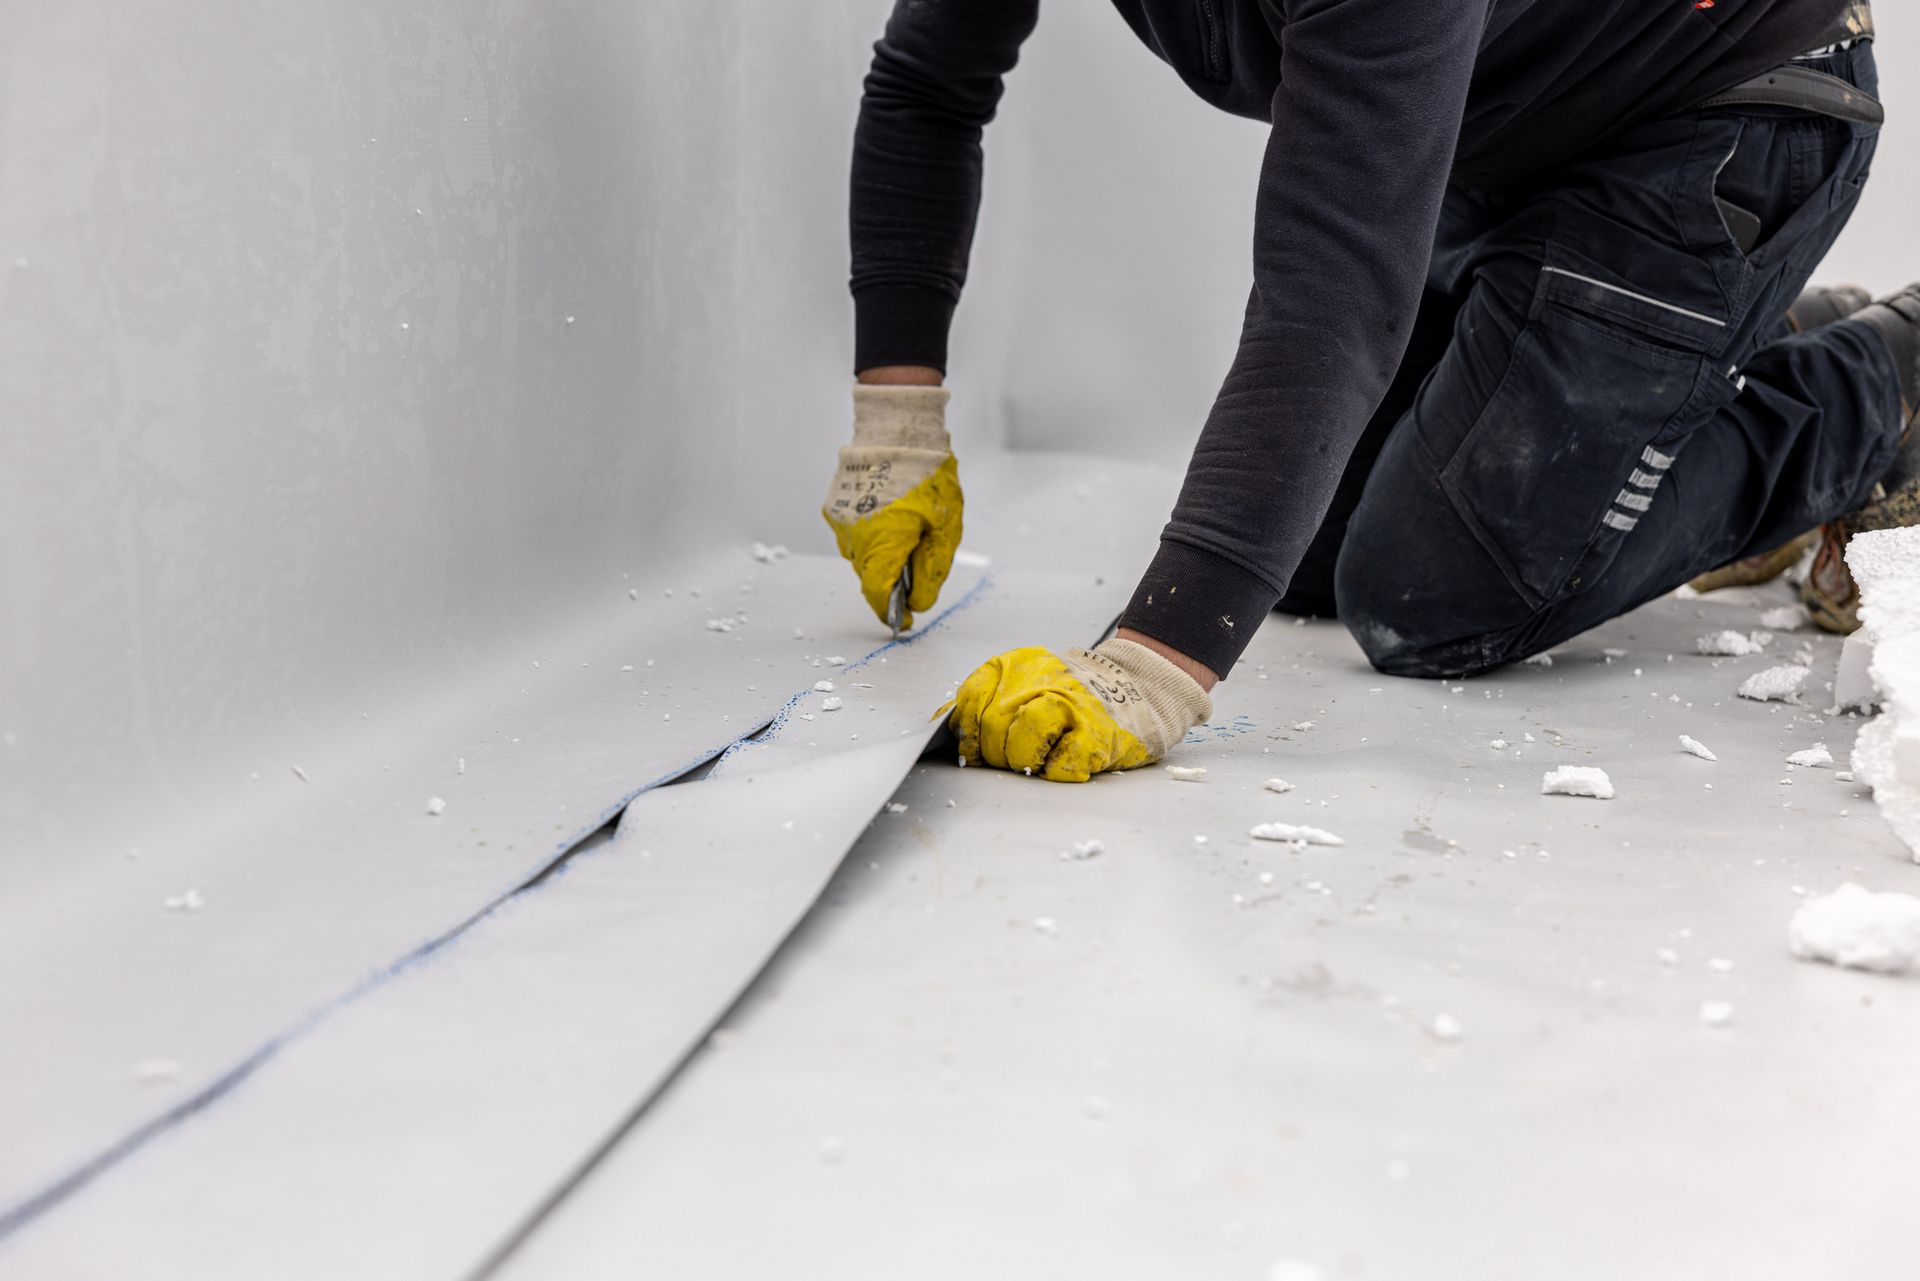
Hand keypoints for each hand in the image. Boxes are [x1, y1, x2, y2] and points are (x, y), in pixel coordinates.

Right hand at [822, 384, 962, 630]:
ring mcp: (841, 521)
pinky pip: (854, 534)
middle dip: (891, 581)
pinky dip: (871, 535)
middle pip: (869, 577)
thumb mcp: (944, 527)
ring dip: (881, 556)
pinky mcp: (835, 507)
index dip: (892, 613)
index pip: (878, 595)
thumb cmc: (927, 474)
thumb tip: (918, 602)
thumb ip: (930, 570)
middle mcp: (854, 536)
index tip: (906, 622)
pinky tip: (891, 514)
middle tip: (917, 566)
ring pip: (861, 556)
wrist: (897, 427)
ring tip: (906, 531)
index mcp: (883, 543)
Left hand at [946, 639, 1213, 782]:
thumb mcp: (1030, 680)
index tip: (970, 750)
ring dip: (1023, 764)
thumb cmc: (1080, 693)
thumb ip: (992, 698)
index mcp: (1020, 664)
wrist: (1145, 685)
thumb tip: (949, 727)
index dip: (966, 732)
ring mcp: (1072, 706)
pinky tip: (1063, 762)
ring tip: (1038, 761)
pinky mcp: (1097, 735)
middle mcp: (1042, 680)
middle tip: (1011, 759)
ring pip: (1020, 748)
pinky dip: (1056, 773)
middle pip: (992, 728)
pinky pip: (1059, 767)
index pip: (971, 699)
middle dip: (994, 755)